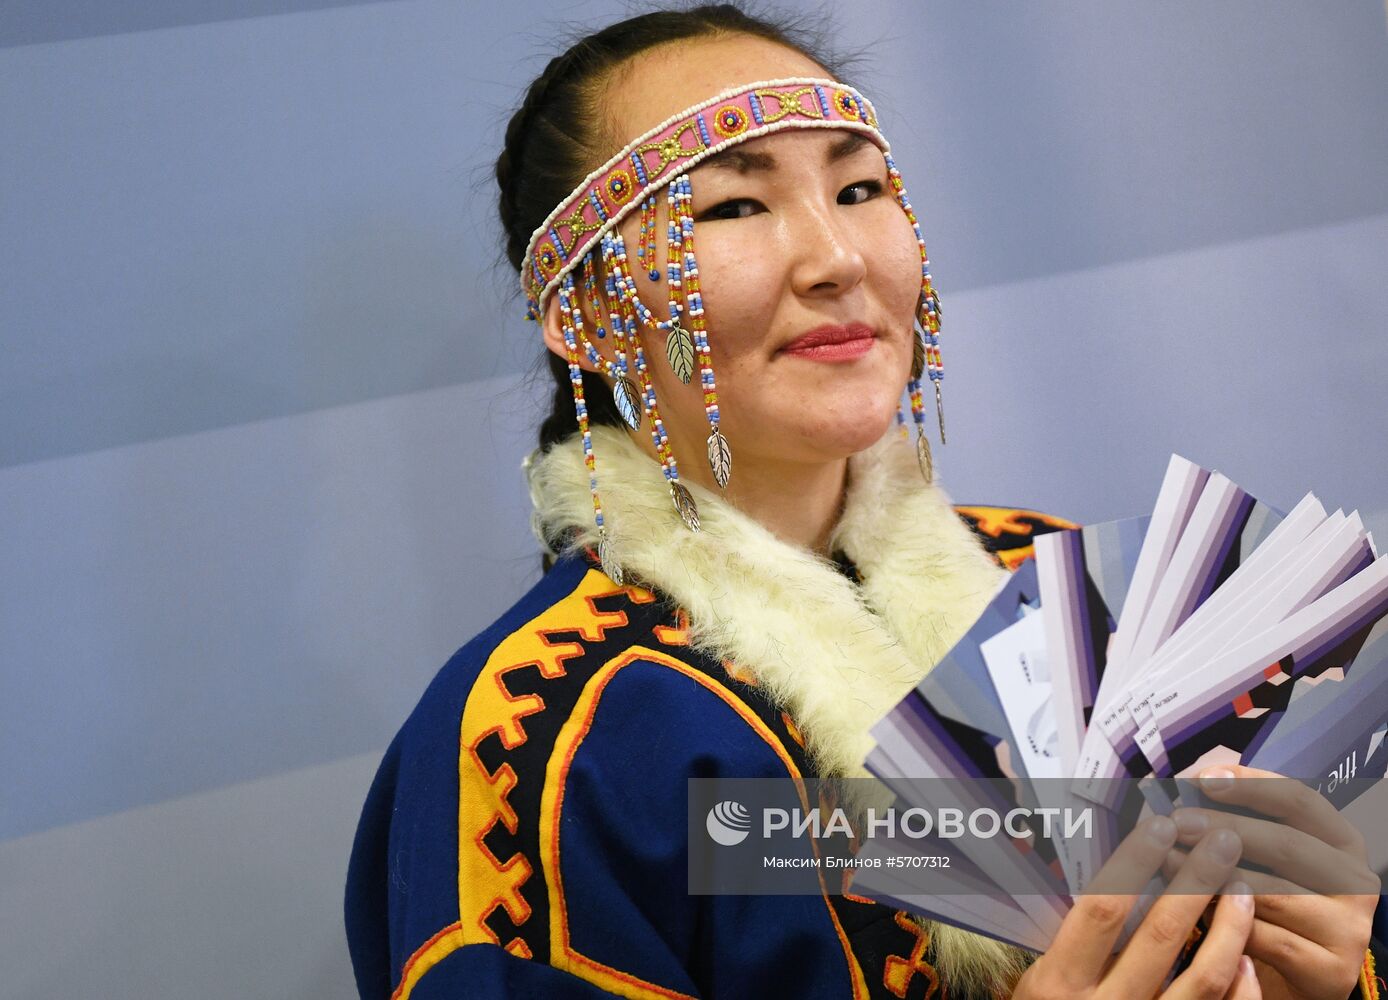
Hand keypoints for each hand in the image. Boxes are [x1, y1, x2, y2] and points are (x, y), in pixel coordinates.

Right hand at [1015, 814, 1260, 998]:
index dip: (1134, 864)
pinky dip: (1241, 985)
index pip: (1101, 910)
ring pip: (1206, 977)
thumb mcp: (1038, 985)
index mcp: (1056, 987)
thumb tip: (1115, 872)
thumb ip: (1073, 943)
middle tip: (1224, 839)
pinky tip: (1245, 952)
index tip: (1160, 825)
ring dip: (1230, 925)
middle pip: (1161, 935)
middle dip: (1197, 880)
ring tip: (1242, 886)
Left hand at [1165, 764, 1378, 999]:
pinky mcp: (1330, 971)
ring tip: (1166, 861)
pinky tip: (1189, 908)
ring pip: (1271, 893)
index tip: (1203, 779)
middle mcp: (1356, 882)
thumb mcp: (1258, 855)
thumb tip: (1189, 784)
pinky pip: (1264, 938)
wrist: (1282, 974)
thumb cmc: (1264, 902)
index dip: (1251, 786)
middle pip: (1285, 844)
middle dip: (1222, 828)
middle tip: (1175, 822)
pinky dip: (1222, 921)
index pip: (1300, 800)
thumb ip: (1236, 819)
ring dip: (1211, 874)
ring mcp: (1349, 929)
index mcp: (1342, 842)